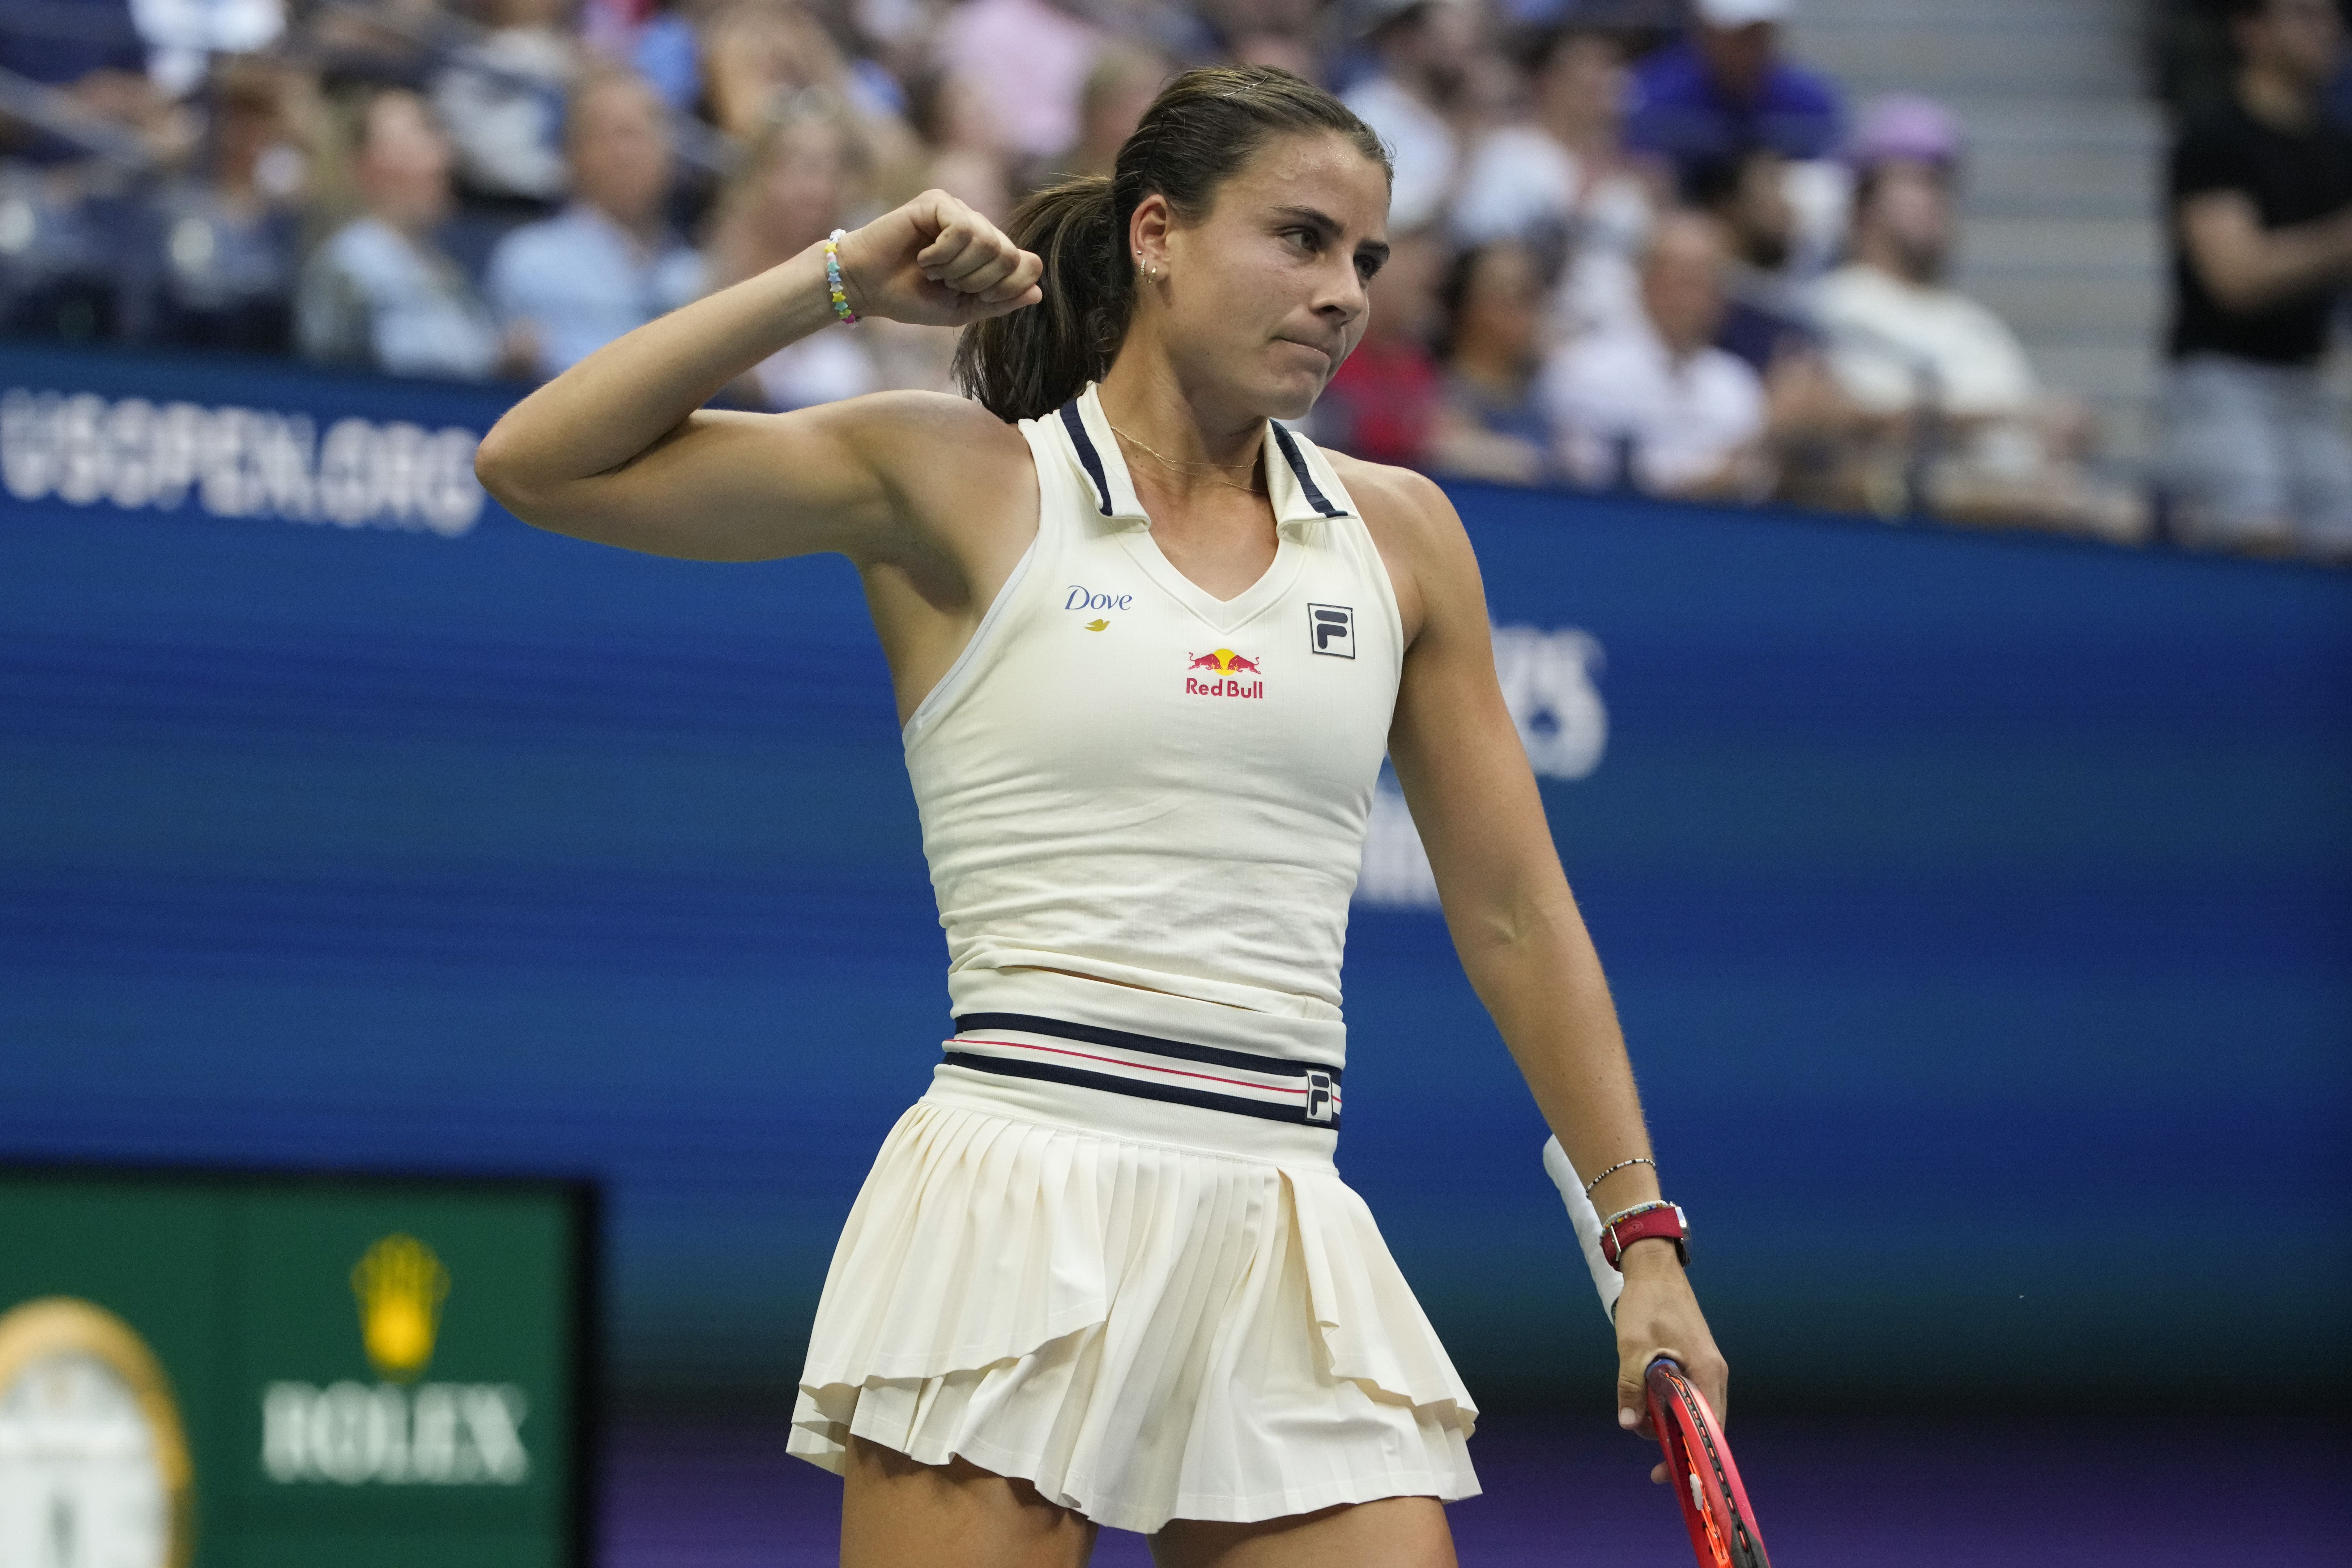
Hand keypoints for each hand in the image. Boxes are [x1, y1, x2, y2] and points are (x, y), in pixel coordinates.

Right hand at [833, 191, 1043, 330]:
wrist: (868, 287)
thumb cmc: (911, 297)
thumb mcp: (963, 309)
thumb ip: (1001, 302)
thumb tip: (1038, 292)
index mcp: (989, 252)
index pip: (1027, 264)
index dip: (1006, 288)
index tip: (976, 297)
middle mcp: (979, 227)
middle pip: (1009, 254)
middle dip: (979, 281)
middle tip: (949, 283)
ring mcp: (959, 211)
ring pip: (988, 241)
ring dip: (958, 268)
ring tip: (934, 271)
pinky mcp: (938, 202)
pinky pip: (961, 229)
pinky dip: (942, 254)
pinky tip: (925, 257)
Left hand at [1611, 1240, 1727, 1483]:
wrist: (1654, 1269)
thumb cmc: (1648, 1303)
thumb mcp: (1632, 1347)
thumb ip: (1631, 1386)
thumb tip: (1628, 1423)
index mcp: (1707, 1372)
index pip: (1710, 1428)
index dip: (1692, 1455)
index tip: (1667, 1472)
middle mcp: (1713, 1373)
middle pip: (1702, 1424)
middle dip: (1675, 1439)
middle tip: (1645, 1445)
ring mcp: (1705, 1368)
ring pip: (1691, 1410)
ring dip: (1666, 1420)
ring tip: (1638, 1414)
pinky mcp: (1694, 1362)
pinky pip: (1686, 1395)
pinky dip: (1667, 1405)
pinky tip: (1645, 1402)